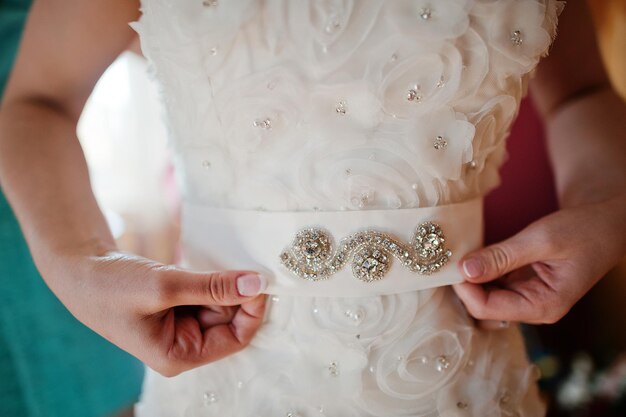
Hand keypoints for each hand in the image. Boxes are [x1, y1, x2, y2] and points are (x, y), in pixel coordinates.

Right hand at [47, 250, 267, 376]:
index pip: (236, 338)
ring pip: (221, 305)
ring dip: (225, 285)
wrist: (79, 270)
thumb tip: (257, 284)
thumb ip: (214, 287)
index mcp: (178, 356)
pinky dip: (213, 281)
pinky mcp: (178, 308)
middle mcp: (183, 346)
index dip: (252, 310)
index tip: (260, 280)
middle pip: (230, 321)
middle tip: (247, 265)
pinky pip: (207, 295)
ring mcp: (181, 326)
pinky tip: (210, 266)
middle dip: (239, 294)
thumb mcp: (167, 286)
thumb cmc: (113, 286)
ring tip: (220, 263)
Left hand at [453, 196, 625, 324]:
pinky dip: (481, 272)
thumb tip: (464, 270)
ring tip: (459, 256)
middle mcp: (534, 309)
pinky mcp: (523, 286)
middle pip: (483, 309)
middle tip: (449, 259)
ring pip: (485, 299)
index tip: (452, 264)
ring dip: (470, 280)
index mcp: (543, 306)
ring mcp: (528, 299)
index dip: (464, 289)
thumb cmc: (582, 230)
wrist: (606, 224)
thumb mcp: (541, 239)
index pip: (487, 310)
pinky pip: (493, 286)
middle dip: (464, 287)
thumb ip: (502, 256)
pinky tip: (473, 255)